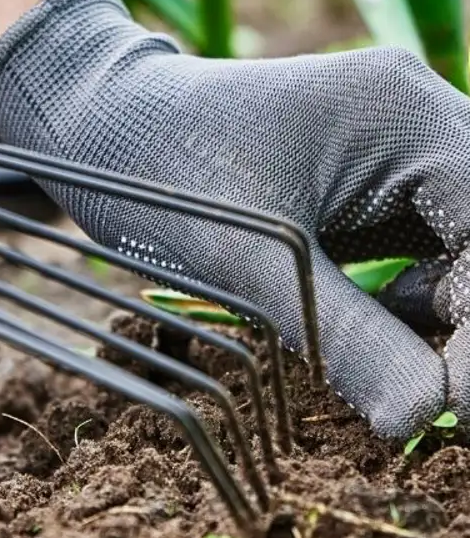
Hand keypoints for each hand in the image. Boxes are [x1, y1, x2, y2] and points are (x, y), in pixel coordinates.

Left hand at [0, 0, 469, 439]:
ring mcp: (400, 147)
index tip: (451, 409)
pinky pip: (430, 248)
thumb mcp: (255, 265)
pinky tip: (371, 329)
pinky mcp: (373, 180)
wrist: (105, 126)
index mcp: (405, 116)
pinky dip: (418, 302)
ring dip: (452, 319)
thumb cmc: (164, 176)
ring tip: (394, 368)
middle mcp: (420, 120)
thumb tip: (423, 421)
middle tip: (430, 399)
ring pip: (469, 249)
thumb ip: (348, 339)